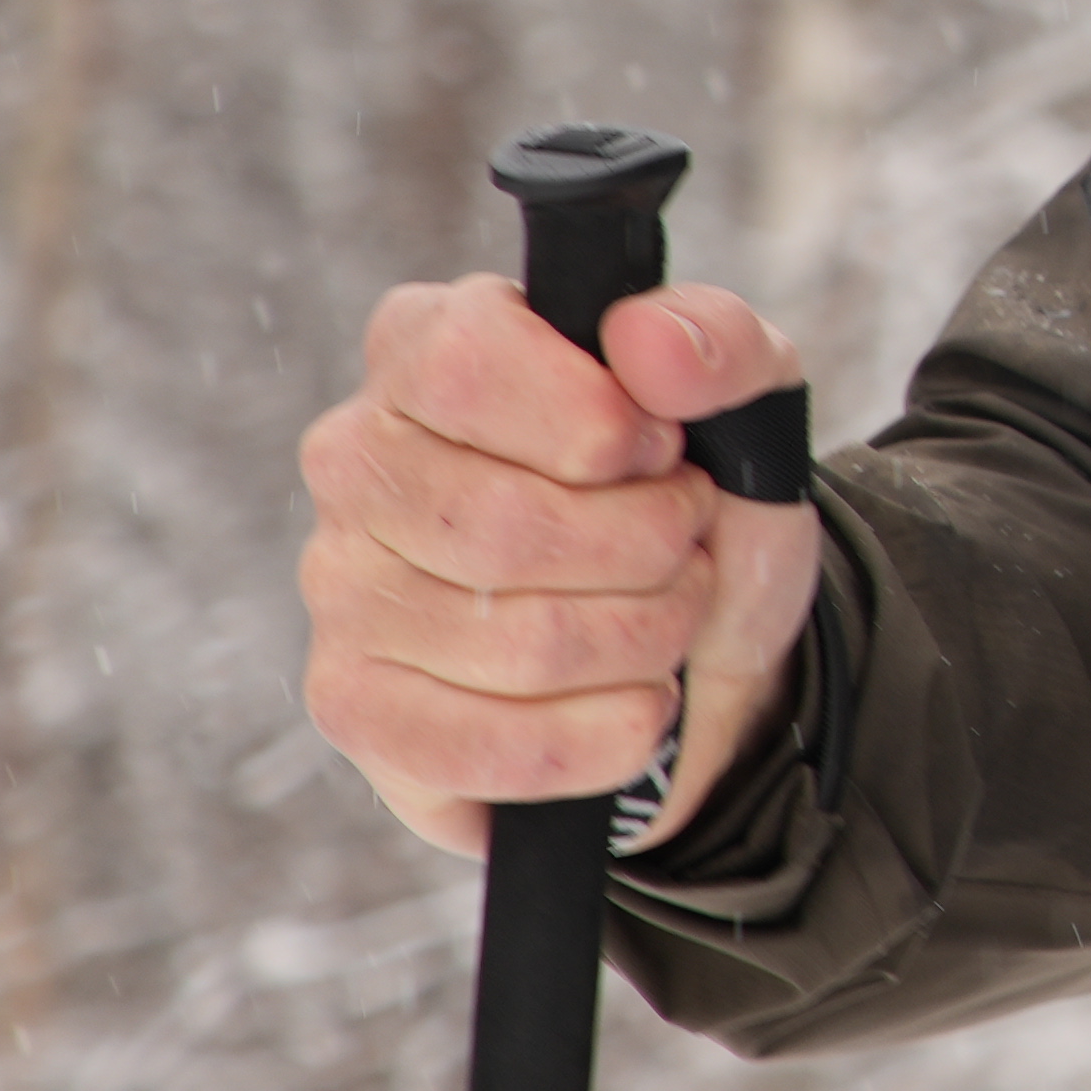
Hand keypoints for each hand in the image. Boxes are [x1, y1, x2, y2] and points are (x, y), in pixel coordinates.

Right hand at [297, 273, 819, 859]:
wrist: (706, 643)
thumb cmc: (697, 502)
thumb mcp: (747, 401)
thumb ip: (719, 343)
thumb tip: (645, 342)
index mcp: (426, 347)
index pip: (466, 367)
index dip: (598, 422)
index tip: (664, 448)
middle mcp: (356, 462)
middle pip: (502, 524)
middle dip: (646, 546)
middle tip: (687, 544)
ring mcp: (343, 591)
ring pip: (517, 644)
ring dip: (645, 638)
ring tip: (671, 614)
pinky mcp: (357, 710)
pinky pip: (493, 749)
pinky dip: (607, 736)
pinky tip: (639, 705)